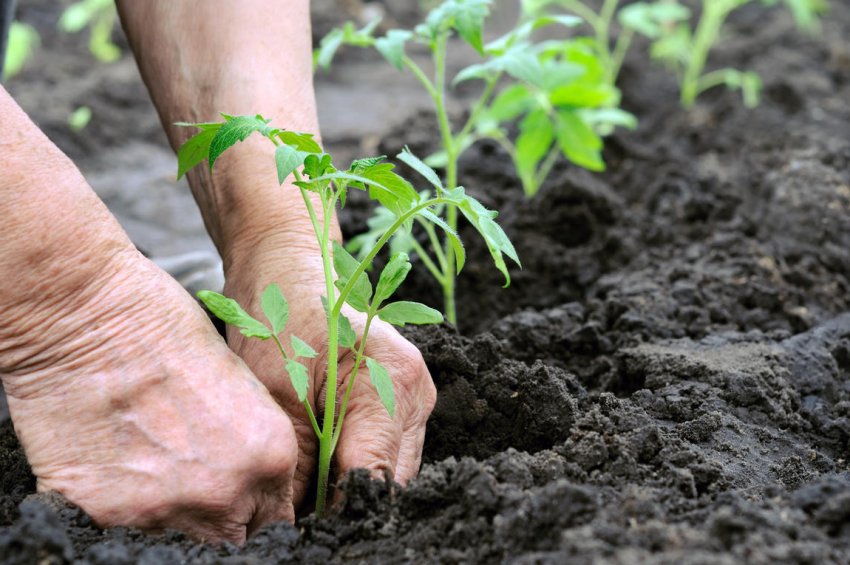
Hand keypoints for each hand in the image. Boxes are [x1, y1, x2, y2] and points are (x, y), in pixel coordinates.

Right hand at [2, 247, 299, 543]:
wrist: (88, 315)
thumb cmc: (166, 328)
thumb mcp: (241, 383)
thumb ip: (253, 444)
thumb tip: (252, 482)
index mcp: (270, 455)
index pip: (276, 520)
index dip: (256, 511)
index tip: (242, 505)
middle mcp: (225, 492)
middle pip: (232, 539)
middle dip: (220, 519)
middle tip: (195, 484)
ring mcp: (164, 509)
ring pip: (179, 540)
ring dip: (170, 513)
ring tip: (150, 464)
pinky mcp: (105, 513)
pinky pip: (121, 530)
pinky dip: (120, 506)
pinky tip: (114, 462)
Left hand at [223, 234, 436, 509]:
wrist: (287, 269)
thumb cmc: (278, 318)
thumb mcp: (276, 395)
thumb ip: (297, 465)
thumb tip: (295, 524)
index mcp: (393, 383)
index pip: (375, 478)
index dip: (337, 513)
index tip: (301, 530)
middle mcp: (417, 393)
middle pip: (391, 481)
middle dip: (345, 504)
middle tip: (298, 516)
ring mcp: (415, 397)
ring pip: (391, 472)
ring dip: (350, 488)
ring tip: (305, 493)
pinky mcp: (403, 401)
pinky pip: (385, 452)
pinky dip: (353, 466)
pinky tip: (320, 467)